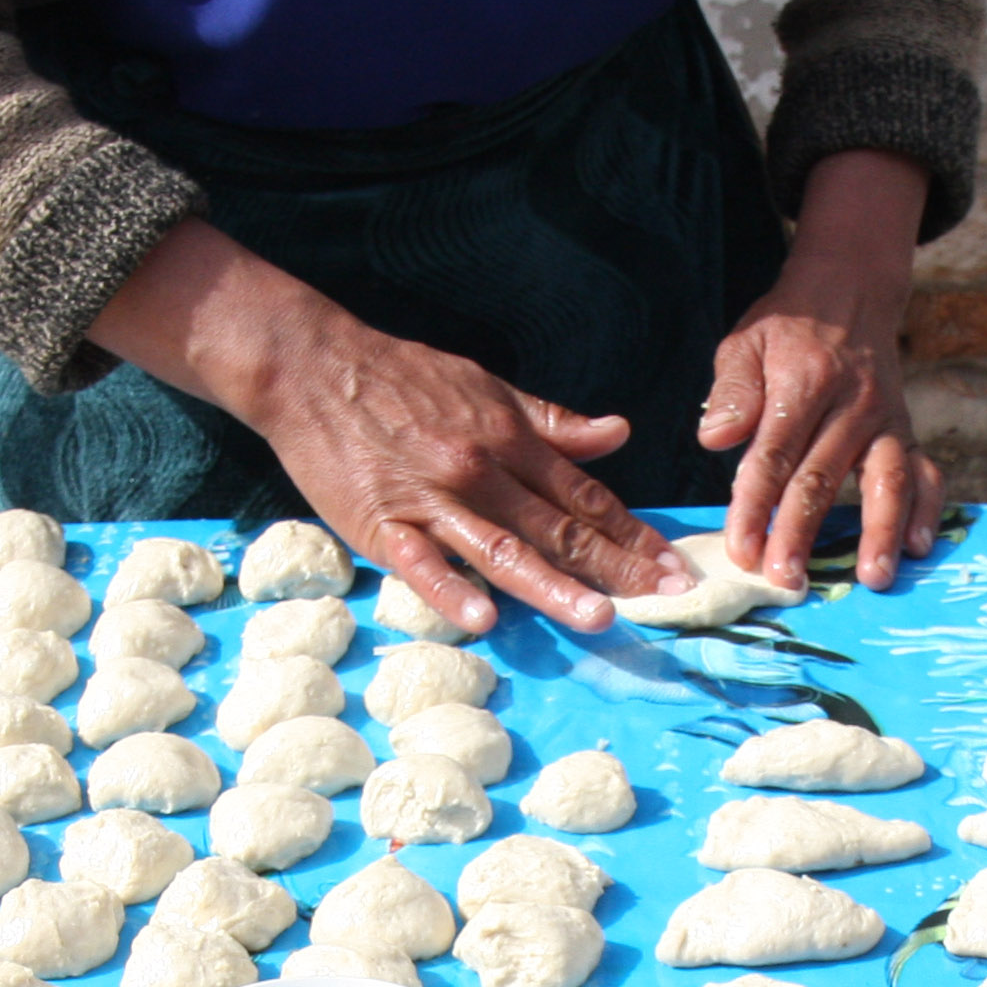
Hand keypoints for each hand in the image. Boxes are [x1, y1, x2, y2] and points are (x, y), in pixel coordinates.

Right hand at [88, 218, 687, 634]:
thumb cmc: (402, 379)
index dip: (632, 529)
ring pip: (502, 548)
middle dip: (619, 564)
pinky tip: (484, 619)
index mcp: (509, 437)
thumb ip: (552, 422)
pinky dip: (452, 590)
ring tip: (599, 616)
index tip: (672, 561)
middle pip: (558, 527)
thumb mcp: (488, 386)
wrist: (314, 367)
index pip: (584, 494)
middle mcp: (480, 468)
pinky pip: (421, 563)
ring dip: (553, 585)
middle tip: (669, 597)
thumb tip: (618, 433)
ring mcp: (431, 499)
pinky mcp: (380, 523)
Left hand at [699, 151, 942, 591]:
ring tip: (871, 578)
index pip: (774, 454)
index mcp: (805, 381)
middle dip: (801, 534)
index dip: (754, 505)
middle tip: (785, 581)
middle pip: (822, 478)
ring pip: (885, 479)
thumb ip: (732, 391)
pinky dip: (927, 510)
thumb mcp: (745, 343)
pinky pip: (925, 472)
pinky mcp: (906, 432)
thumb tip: (715, 439)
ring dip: (879, 531)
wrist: (848, 294)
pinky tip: (917, 546)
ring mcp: (886, 420)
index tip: (740, 550)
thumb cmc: (787, 330)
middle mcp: (852, 403)